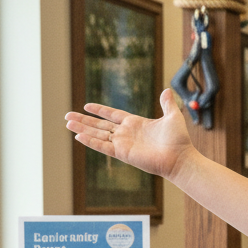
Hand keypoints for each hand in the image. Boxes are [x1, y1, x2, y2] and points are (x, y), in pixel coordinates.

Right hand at [65, 89, 196, 178]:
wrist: (180, 158)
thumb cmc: (178, 140)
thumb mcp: (172, 117)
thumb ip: (167, 104)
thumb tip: (167, 90)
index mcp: (135, 123)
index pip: (112, 115)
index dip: (100, 110)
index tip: (86, 106)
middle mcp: (126, 133)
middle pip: (100, 125)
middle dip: (83, 120)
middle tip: (67, 116)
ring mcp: (123, 144)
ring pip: (97, 134)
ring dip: (82, 129)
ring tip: (67, 124)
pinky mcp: (123, 153)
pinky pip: (103, 146)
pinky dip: (90, 142)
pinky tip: (78, 137)